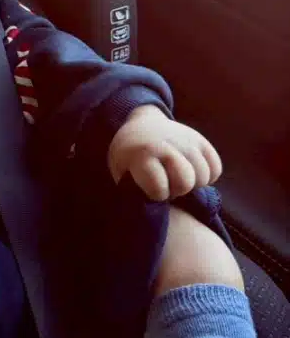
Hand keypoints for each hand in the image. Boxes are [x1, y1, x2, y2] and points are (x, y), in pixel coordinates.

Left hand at [107, 105, 221, 201]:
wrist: (142, 127)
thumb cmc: (130, 158)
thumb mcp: (121, 172)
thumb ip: (133, 191)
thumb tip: (152, 210)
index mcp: (142, 155)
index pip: (159, 188)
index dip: (157, 195)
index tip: (151, 189)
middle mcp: (167, 145)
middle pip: (186, 182)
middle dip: (177, 190)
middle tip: (168, 185)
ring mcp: (187, 140)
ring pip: (203, 176)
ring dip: (193, 184)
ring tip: (178, 179)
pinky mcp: (202, 140)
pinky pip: (216, 168)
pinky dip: (208, 176)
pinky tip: (192, 174)